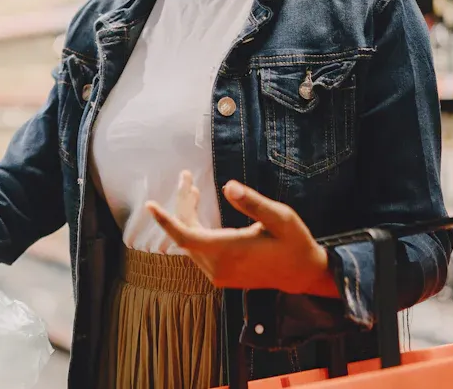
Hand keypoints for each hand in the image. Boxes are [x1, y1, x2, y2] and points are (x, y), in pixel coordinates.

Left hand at [146, 172, 338, 297]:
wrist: (303, 274)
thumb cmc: (294, 242)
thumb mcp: (281, 217)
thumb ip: (253, 203)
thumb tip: (228, 186)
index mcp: (229, 251)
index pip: (186, 236)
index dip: (166, 220)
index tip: (150, 205)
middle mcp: (218, 266)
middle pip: (186, 232)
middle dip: (183, 203)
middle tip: (186, 176)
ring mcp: (217, 274)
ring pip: (190, 240)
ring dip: (187, 214)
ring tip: (191, 188)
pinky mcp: (219, 275)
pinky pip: (197, 249)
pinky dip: (194, 228)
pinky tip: (198, 209)